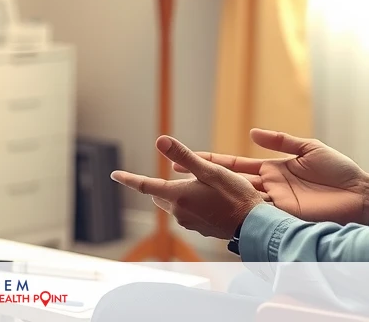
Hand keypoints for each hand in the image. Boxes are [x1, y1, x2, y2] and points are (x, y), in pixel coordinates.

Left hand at [111, 136, 262, 239]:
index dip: (128, 179)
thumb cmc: (235, 196)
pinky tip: (211, 199)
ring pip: (174, 204)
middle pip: (160, 195)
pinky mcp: (200, 228)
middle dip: (161, 184)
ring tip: (202, 184)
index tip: (114, 175)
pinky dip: (192, 203)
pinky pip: (188, 212)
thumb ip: (184, 156)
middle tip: (179, 173)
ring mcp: (189, 222)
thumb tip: (160, 140)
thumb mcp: (211, 171)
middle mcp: (179, 212)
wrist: (254, 225)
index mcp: (177, 196)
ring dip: (180, 193)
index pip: (145, 186)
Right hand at [171, 128, 368, 224]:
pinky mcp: (286, 216)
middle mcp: (269, 186)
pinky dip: (242, 214)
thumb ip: (280, 141)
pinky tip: (222, 214)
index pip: (234, 165)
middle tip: (176, 178)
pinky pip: (260, 214)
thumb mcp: (309, 148)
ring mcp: (275, 203)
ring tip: (192, 198)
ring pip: (239, 200)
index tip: (187, 157)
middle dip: (204, 180)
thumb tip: (251, 133)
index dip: (211, 161)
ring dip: (218, 199)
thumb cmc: (340, 171)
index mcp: (272, 168)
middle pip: (230, 183)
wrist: (362, 196)